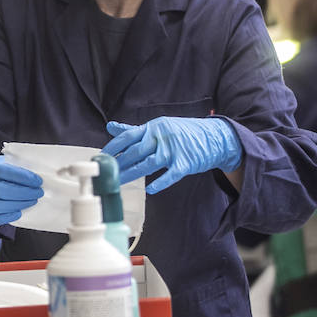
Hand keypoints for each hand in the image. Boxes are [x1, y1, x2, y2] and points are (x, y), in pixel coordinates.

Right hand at [0, 155, 43, 226]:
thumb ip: (12, 167)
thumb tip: (35, 175)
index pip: (2, 171)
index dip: (22, 177)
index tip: (38, 181)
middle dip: (23, 193)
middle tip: (38, 192)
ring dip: (17, 205)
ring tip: (31, 201)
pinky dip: (7, 217)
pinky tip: (18, 212)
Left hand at [102, 117, 241, 194]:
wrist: (215, 137)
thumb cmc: (182, 133)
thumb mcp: (158, 126)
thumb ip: (134, 129)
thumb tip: (110, 126)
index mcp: (152, 127)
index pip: (127, 136)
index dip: (112, 147)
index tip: (100, 157)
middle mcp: (161, 137)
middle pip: (135, 151)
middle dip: (118, 163)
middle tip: (105, 173)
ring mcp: (174, 150)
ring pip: (148, 163)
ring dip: (132, 173)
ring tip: (118, 182)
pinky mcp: (186, 163)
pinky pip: (171, 174)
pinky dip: (161, 182)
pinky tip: (150, 189)